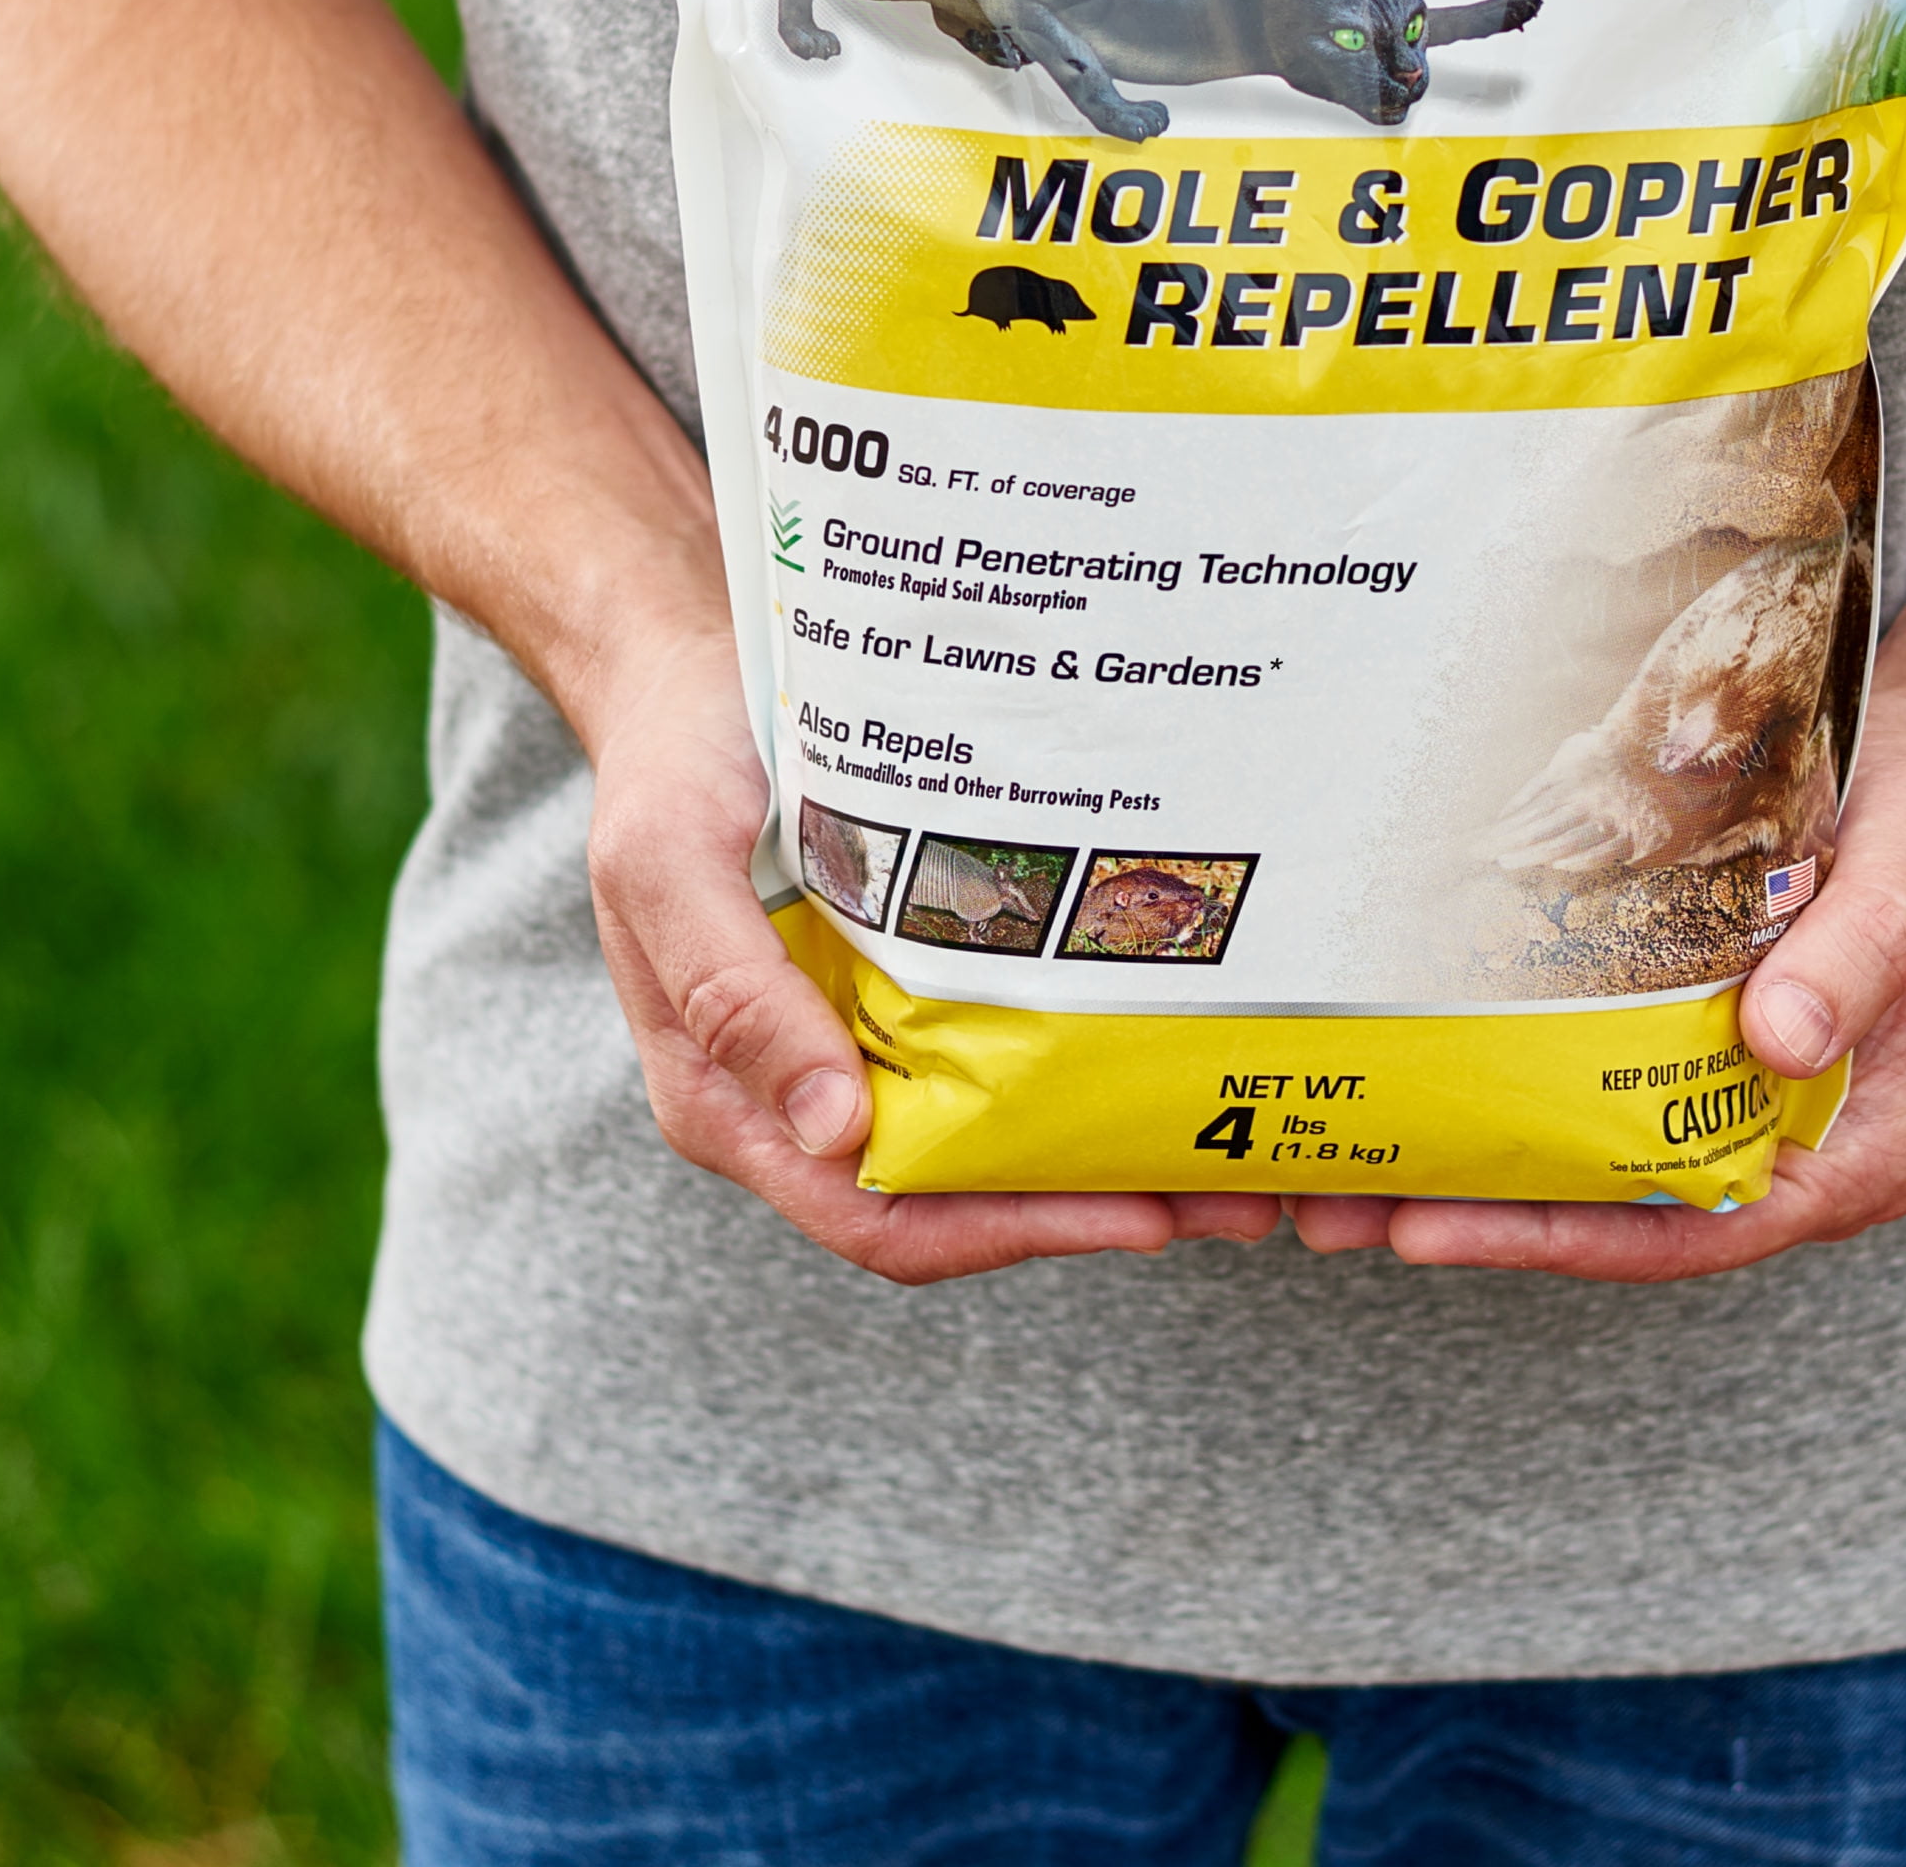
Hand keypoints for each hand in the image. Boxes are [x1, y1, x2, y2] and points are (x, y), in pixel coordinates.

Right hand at [579, 613, 1277, 1280]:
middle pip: (959, 1197)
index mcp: (733, 1098)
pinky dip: (1081, 1070)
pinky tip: (1167, 1050)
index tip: (1131, 1216)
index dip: (1008, 1231)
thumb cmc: (671, 764)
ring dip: (1106, 1153)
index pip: (877, 1215)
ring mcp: (862, 1042)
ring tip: (1235, 1149)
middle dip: (1089, 1207)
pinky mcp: (909, 986)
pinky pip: (1001, 1055)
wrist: (690, 674)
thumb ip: (730, 995)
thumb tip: (832, 1133)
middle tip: (1230, 1198)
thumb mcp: (670, 862)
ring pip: (993, 1141)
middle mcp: (804, 1091)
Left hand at [1288, 638, 1905, 1278]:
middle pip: (1625, 1211)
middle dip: (1482, 1216)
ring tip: (1331, 1165)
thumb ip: (1861, 954)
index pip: (1700, 1225)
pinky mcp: (1699, 1029)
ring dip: (1473, 1161)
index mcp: (1861, 1145)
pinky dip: (1510, 1079)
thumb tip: (1779, 1046)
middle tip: (1333, 1207)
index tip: (1442, 1229)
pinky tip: (1418, 1062)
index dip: (1564, 1240)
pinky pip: (1595, 1078)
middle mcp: (1794, 1137)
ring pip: (1595, 1155)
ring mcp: (1741, 1089)